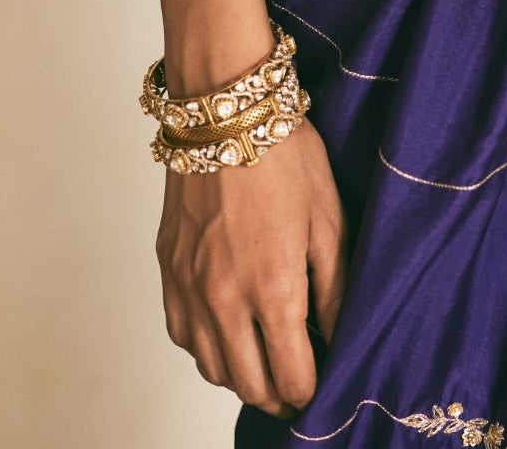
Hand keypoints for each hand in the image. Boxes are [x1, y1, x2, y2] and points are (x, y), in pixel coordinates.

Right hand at [157, 119, 347, 415]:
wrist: (226, 111)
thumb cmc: (285, 156)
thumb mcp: (330, 219)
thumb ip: (335, 289)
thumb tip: (338, 336)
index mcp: (273, 289)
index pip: (292, 378)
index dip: (313, 390)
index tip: (325, 381)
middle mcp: (224, 300)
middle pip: (249, 386)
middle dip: (279, 395)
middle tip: (299, 382)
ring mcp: (190, 288)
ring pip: (212, 368)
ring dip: (242, 376)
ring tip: (266, 358)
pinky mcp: (168, 271)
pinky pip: (183, 336)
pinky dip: (206, 347)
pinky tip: (228, 329)